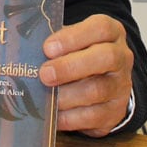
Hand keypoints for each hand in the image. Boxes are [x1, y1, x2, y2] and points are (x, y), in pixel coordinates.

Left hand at [39, 14, 133, 136]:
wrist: (106, 84)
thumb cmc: (82, 55)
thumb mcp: (73, 41)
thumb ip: (56, 42)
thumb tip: (25, 48)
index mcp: (111, 32)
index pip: (100, 28)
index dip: (73, 37)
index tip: (47, 47)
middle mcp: (121, 57)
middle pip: (105, 58)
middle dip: (71, 66)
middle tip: (44, 74)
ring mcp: (120, 86)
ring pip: (98, 90)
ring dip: (67, 95)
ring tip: (45, 97)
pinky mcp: (114, 112)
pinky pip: (93, 116)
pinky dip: (70, 117)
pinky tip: (53, 116)